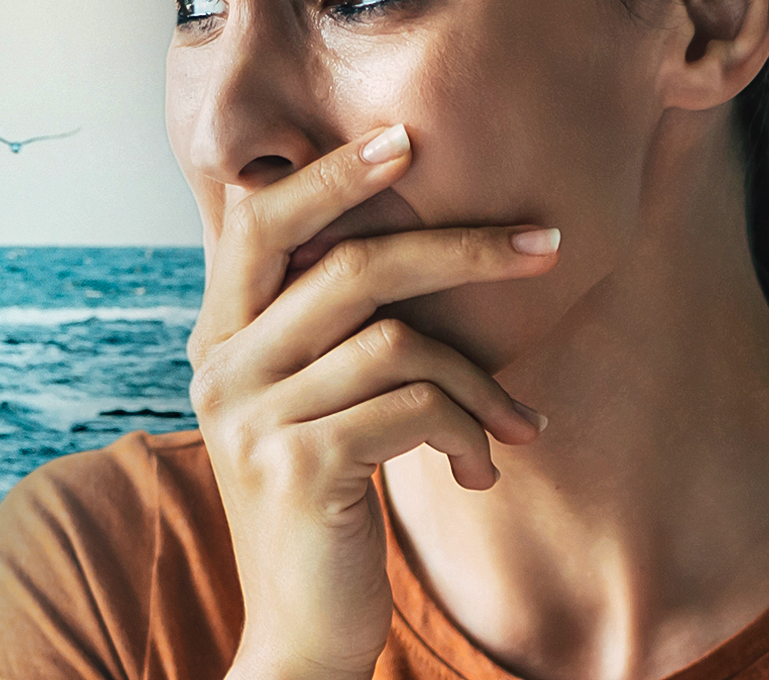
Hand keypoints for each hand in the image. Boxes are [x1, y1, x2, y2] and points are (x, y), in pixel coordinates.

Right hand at [188, 124, 557, 679]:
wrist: (299, 637)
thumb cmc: (328, 508)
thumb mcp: (317, 406)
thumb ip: (331, 331)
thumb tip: (416, 239)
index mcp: (220, 338)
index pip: (261, 219)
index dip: (333, 174)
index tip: (409, 139)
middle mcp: (220, 367)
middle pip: (352, 266)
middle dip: (463, 246)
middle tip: (548, 243)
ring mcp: (253, 416)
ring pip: (401, 342)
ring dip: (484, 381)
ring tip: (521, 424)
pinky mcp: (299, 466)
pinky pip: (414, 407)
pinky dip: (468, 429)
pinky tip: (481, 470)